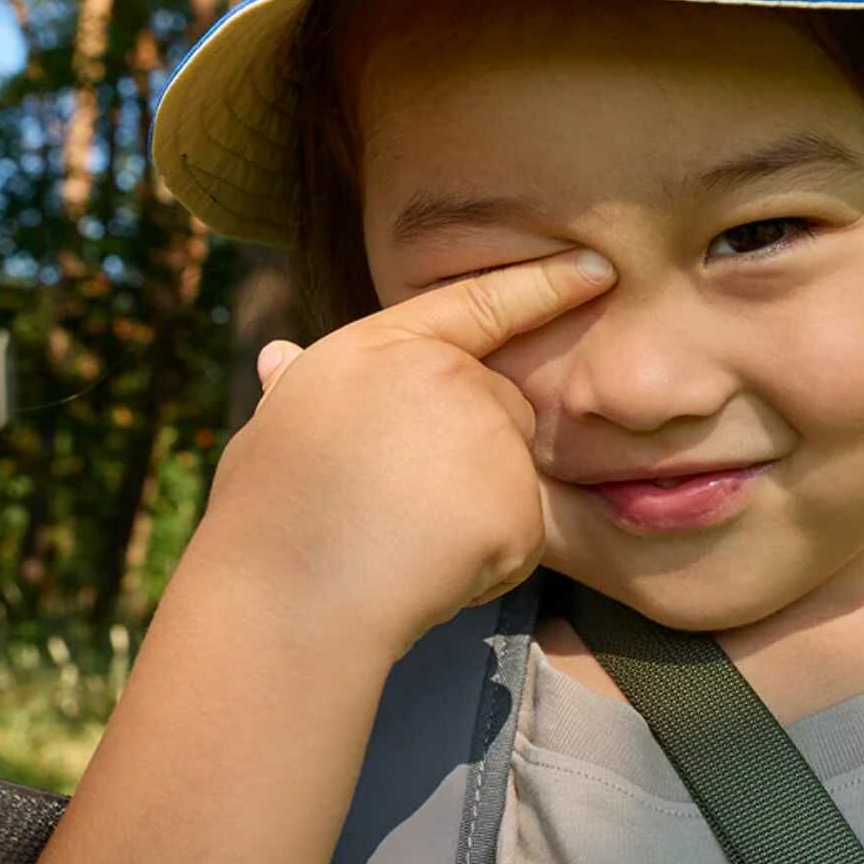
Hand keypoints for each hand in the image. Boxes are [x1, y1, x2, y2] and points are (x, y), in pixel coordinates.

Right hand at [195, 249, 615, 662]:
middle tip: (395, 507)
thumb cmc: (267, 518)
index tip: (596, 267)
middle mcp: (444, 374)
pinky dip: (489, 563)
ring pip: (511, 474)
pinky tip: (432, 572)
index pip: (478, 303)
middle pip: (501, 406)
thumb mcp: (273, 430)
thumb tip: (279, 357)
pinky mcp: (518, 499)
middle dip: (471, 455)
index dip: (544, 284)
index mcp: (381, 347)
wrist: (292, 596)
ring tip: (404, 540)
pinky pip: (519, 536)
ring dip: (477, 512)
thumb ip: (299, 391)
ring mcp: (487, 433)